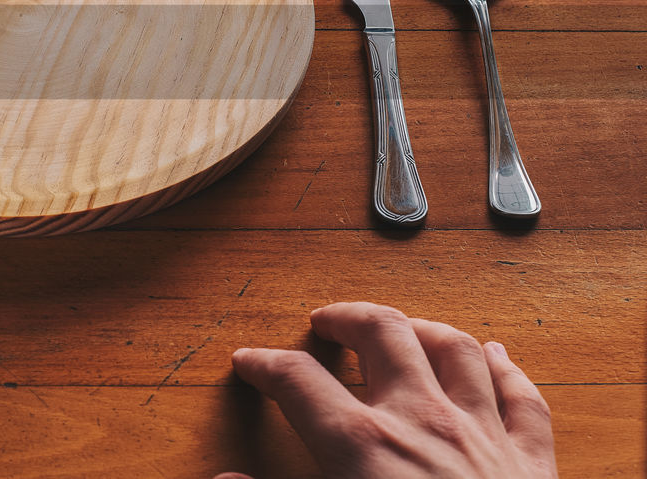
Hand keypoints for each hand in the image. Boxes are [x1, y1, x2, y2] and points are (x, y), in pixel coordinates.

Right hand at [217, 302, 555, 478]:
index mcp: (361, 445)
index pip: (297, 381)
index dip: (265, 364)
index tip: (249, 362)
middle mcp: (421, 421)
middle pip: (382, 334)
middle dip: (348, 317)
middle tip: (326, 321)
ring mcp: (482, 436)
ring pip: (456, 349)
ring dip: (423, 328)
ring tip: (402, 328)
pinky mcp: (531, 464)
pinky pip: (523, 399)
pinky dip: (508, 369)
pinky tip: (495, 353)